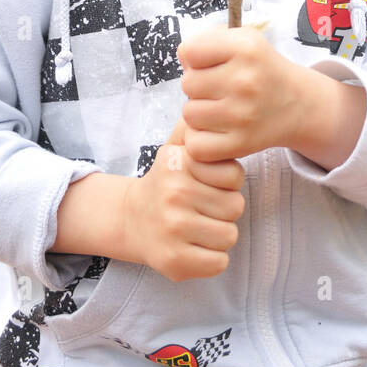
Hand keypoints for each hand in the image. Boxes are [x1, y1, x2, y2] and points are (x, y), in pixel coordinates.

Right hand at [122, 112, 246, 281]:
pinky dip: (212, 258)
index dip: (227, 182)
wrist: (131, 219)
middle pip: (235, 207)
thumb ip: (192, 127)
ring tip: (198, 226)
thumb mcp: (174, 149)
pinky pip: (219, 262)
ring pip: (229, 236)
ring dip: (219, 234)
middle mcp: (174, 194)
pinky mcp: (174, 261)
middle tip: (202, 207)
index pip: (234, 175)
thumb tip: (203, 104)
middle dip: (224, 209)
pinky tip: (194, 246)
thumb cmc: (166, 182)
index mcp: (178, 164)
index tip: (209, 183)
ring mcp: (173, 229)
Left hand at [176, 25, 303, 162]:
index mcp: (246, 49)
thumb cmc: (260, 70)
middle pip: (187, 84)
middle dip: (198, 87)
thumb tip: (182, 57)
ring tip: (220, 109)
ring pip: (189, 115)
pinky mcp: (241, 144)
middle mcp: (246, 81)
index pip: (189, 51)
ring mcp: (244, 115)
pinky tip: (217, 131)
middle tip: (219, 90)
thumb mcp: (243, 40)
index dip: (196, 58)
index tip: (212, 64)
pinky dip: (201, 142)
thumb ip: (207, 40)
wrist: (297, 105)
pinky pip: (196, 145)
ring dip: (199, 114)